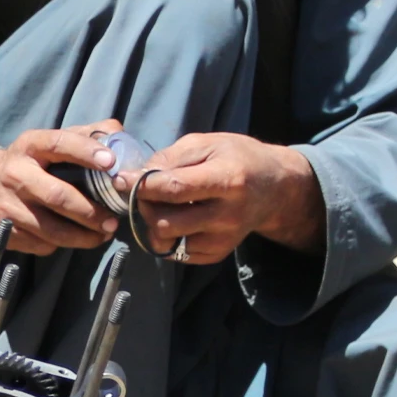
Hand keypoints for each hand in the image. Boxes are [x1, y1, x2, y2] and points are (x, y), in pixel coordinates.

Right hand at [0, 120, 122, 253]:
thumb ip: (86, 134)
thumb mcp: (49, 141)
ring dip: (82, 237)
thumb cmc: (29, 162)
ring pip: (51, 229)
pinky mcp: (2, 231)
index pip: (58, 144)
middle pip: (57, 196)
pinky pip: (40, 244)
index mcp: (29, 146)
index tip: (111, 163)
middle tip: (112, 222)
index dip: (85, 152)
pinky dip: (62, 245)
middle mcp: (15, 174)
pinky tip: (74, 239)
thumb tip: (118, 132)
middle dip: (90, 212)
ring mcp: (7, 205)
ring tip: (102, 235)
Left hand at [133, 133, 324, 262]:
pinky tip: (173, 219)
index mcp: (227, 180)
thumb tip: (137, 175)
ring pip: (168, 241)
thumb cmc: (238, 158)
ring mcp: (224, 238)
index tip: (122, 179)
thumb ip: (171, 157)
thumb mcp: (208, 143)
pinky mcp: (219, 253)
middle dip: (144, 207)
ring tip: (156, 206)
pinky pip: (178, 253)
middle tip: (141, 193)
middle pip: (166, 222)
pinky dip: (166, 237)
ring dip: (151, 223)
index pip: (174, 188)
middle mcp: (227, 214)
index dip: (141, 185)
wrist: (275, 187)